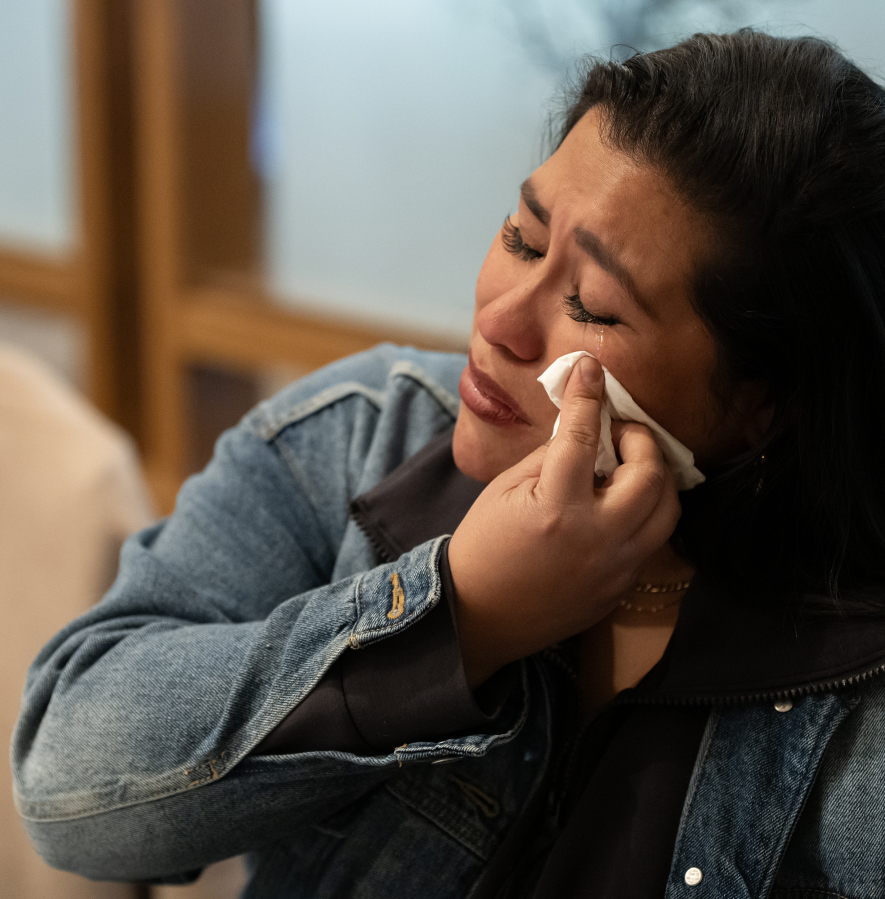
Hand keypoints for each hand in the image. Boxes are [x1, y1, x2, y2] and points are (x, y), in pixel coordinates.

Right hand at [448, 356, 681, 686]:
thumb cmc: (483, 546)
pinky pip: (651, 540)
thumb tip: (581, 427)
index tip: (590, 369)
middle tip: (616, 432)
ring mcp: (615, 568)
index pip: (584, 437)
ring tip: (625, 469)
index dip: (588, 396)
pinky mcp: (621, 587)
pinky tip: (615, 505)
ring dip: (652, 478)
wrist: (478, 616)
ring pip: (668, 510)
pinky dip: (641, 513)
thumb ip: (550, 455)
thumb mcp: (505, 490)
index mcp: (558, 509)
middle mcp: (597, 538)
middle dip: (639, 440)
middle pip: (651, 475)